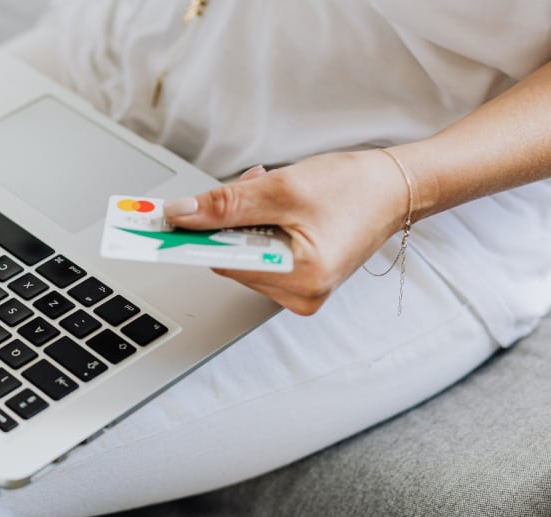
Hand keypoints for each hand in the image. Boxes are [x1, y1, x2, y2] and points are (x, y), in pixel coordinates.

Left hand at [163, 150, 410, 314]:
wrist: (396, 188)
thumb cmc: (354, 187)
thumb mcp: (283, 188)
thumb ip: (227, 204)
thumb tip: (179, 215)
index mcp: (302, 279)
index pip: (223, 262)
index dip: (191, 238)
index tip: (154, 228)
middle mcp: (300, 296)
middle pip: (229, 258)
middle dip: (229, 219)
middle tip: (251, 186)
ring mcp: (300, 292)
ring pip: (240, 254)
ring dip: (244, 219)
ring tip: (274, 192)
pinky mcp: (299, 281)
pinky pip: (257, 254)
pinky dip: (258, 226)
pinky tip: (279, 205)